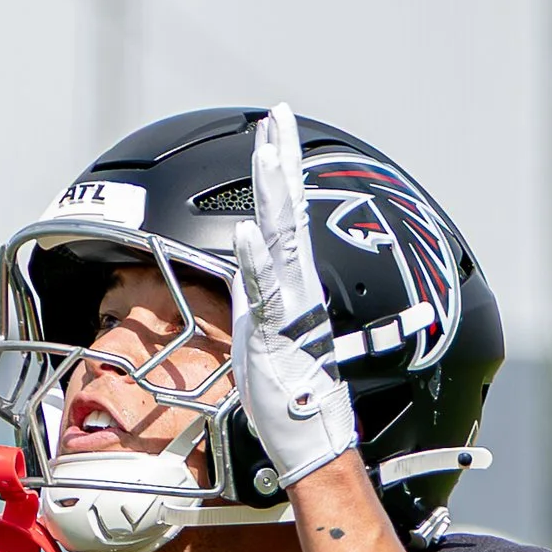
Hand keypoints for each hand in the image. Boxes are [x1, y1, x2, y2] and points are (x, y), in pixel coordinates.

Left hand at [231, 102, 356, 491]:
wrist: (308, 437)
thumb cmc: (286, 391)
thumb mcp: (259, 329)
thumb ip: (254, 292)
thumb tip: (243, 264)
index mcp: (288, 282)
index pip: (282, 214)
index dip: (276, 171)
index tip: (273, 130)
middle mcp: (294, 286)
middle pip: (286, 211)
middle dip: (281, 160)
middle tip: (279, 115)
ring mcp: (287, 306)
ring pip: (280, 239)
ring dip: (271, 195)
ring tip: (264, 153)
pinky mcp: (275, 334)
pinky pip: (264, 292)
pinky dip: (255, 261)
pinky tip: (245, 232)